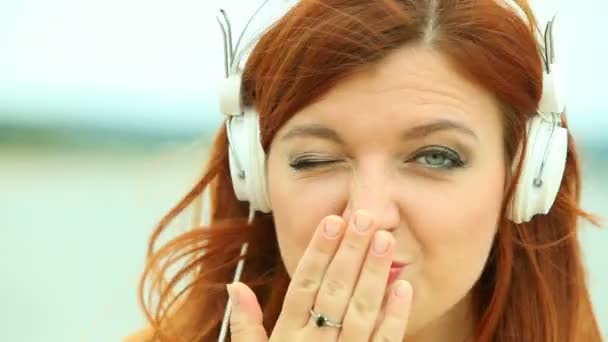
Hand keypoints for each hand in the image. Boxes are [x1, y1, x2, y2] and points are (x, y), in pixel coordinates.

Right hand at [227, 210, 412, 341]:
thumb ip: (246, 328)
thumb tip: (234, 286)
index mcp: (286, 338)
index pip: (304, 286)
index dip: (319, 252)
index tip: (333, 220)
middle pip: (334, 291)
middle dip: (351, 253)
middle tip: (366, 218)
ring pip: (361, 312)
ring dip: (375, 276)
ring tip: (386, 241)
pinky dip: (395, 317)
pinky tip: (403, 288)